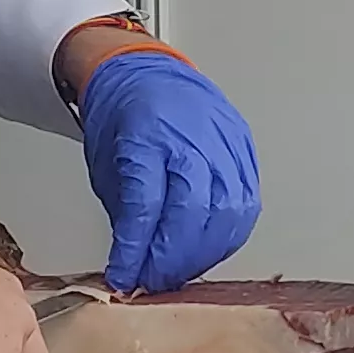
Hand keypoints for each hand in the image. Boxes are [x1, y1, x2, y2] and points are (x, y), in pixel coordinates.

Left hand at [80, 47, 262, 290]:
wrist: (148, 72)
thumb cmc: (124, 115)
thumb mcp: (107, 164)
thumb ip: (127, 214)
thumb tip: (135, 263)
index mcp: (147, 134)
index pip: (146, 204)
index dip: (137, 249)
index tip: (125, 276)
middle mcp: (193, 136)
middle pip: (193, 212)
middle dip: (172, 259)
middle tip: (152, 280)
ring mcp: (225, 142)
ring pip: (227, 213)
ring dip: (202, 253)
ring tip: (179, 269)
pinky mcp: (245, 150)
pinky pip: (247, 204)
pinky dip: (227, 235)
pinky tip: (207, 248)